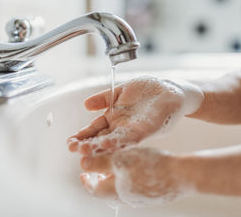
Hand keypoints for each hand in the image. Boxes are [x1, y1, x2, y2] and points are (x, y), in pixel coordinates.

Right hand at [67, 76, 202, 154]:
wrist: (171, 89)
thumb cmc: (148, 90)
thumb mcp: (120, 92)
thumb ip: (104, 98)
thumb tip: (85, 104)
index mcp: (114, 118)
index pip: (95, 129)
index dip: (82, 135)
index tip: (69, 142)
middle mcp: (122, 127)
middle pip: (102, 138)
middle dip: (88, 144)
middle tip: (73, 149)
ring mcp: (135, 130)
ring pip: (115, 141)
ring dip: (101, 146)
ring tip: (87, 150)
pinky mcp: (149, 129)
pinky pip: (133, 136)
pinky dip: (121, 141)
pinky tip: (109, 143)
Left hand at [79, 148, 194, 206]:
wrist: (181, 176)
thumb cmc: (150, 167)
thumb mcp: (120, 160)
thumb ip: (100, 162)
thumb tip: (82, 163)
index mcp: (116, 191)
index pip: (95, 189)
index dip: (87, 181)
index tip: (83, 175)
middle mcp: (128, 198)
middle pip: (108, 191)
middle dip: (101, 180)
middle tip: (99, 171)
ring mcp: (142, 198)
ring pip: (122, 189)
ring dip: (116, 179)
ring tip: (117, 167)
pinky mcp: (154, 194)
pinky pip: (136, 188)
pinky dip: (130, 179)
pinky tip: (137, 168)